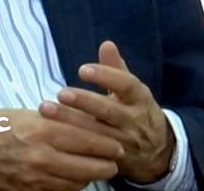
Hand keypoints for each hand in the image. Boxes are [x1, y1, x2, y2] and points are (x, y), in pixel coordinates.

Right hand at [0, 108, 122, 190]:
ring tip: (99, 170)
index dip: (107, 144)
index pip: (88, 138)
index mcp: (43, 129)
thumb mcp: (27, 115)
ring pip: (77, 183)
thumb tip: (86, 121)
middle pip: (88, 165)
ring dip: (91, 177)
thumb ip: (57, 120)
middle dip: (107, 164)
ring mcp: (35, 178)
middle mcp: (43, 156)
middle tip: (115, 160)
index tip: (117, 143)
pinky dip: (71, 187)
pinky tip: (76, 180)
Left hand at [41, 41, 174, 182]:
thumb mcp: (132, 90)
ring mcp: (124, 141)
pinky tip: (51, 133)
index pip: (126, 84)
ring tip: (46, 110)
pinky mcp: (113, 160)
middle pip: (109, 111)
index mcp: (140, 98)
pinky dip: (71, 143)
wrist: (157, 152)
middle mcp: (134, 119)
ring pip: (96, 133)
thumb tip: (106, 44)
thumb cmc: (136, 111)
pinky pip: (91, 152)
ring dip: (70, 122)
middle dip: (84, 102)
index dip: (106, 76)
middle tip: (61, 92)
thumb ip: (116, 68)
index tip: (83, 70)